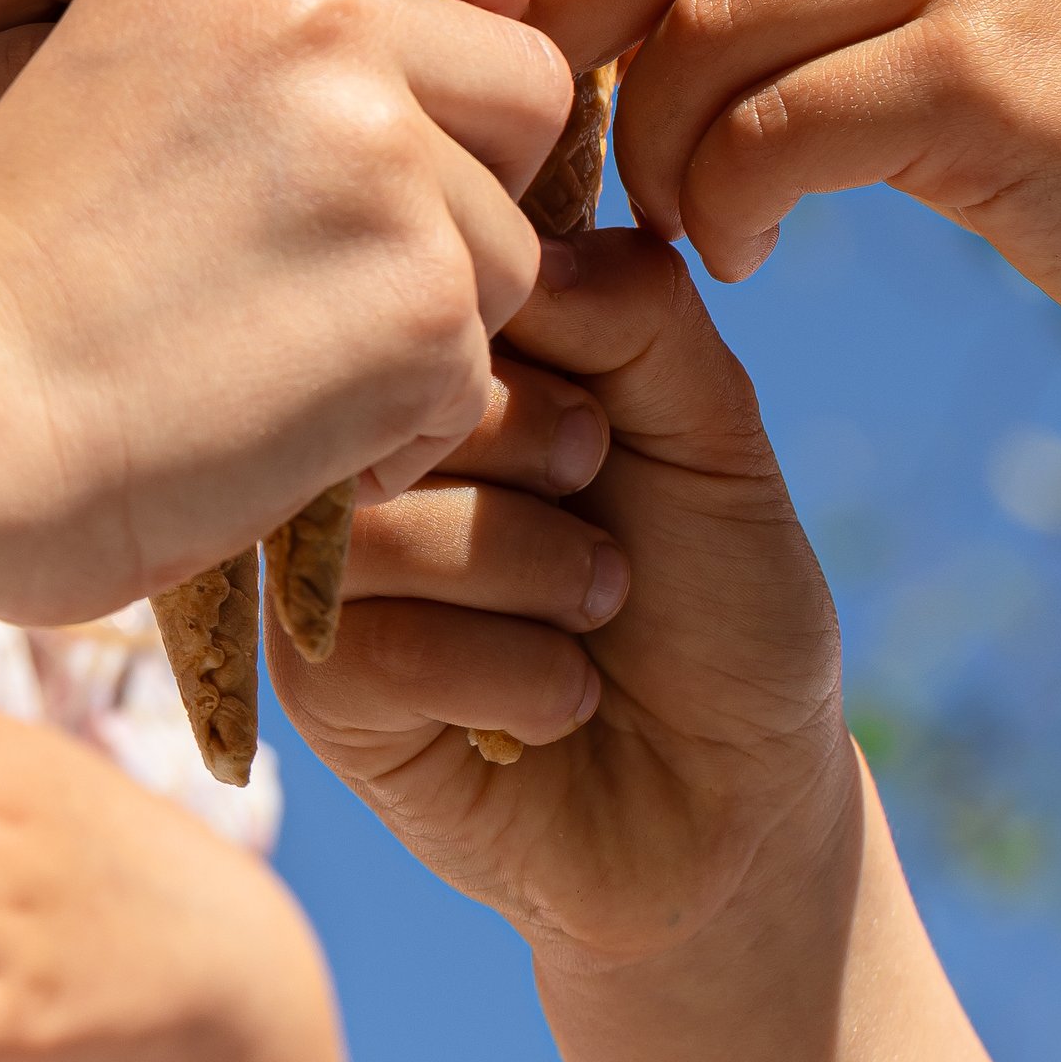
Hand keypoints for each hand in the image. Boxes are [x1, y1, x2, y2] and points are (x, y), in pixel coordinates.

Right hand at [0, 0, 573, 610]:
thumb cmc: (11, 262)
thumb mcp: (110, 52)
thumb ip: (259, 9)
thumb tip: (444, 11)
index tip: (453, 36)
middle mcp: (316, 21)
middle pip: (524, 73)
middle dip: (474, 173)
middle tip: (352, 251)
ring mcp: (378, 156)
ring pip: (515, 238)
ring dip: (429, 314)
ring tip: (282, 350)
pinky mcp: (419, 296)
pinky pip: (479, 365)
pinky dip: (401, 423)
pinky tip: (282, 428)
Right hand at [269, 227, 850, 981]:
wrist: (740, 803)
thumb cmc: (721, 600)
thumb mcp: (711, 429)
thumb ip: (637, 313)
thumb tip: (525, 258)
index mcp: (439, 357)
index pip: (430, 273)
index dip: (542, 337)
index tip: (606, 416)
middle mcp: (359, 444)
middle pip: (397, 389)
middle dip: (547, 453)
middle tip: (603, 509)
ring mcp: (329, 564)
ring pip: (387, 525)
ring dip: (539, 574)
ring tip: (595, 610)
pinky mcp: (319, 690)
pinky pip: (380, 648)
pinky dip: (514, 675)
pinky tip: (562, 698)